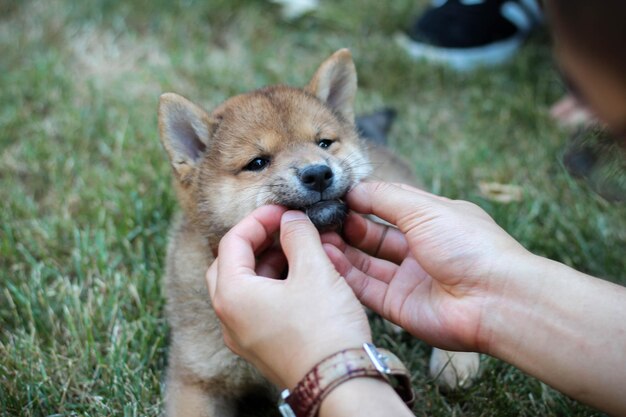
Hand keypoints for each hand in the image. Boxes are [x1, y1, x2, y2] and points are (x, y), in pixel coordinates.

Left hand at [206, 206, 370, 388]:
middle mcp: (229, 318)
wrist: (340, 385)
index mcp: (232, 295)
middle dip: (258, 242)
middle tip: (284, 230)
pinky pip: (258, 307)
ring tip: (300, 251)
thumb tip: (291, 219)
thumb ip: (299, 235)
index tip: (284, 210)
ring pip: (246, 287)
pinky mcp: (263, 347)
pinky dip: (275, 286)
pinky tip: (304, 279)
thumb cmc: (324, 329)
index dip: (259, 219)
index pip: (232, 241)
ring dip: (268, 263)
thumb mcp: (314, 271)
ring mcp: (244, 336)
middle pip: (230, 264)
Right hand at [321, 182, 530, 351]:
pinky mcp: (399, 307)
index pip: (389, 206)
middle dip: (348, 226)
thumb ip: (386, 198)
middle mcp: (419, 250)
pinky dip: (345, 273)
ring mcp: (409, 279)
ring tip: (315, 236)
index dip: (363, 200)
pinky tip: (326, 256)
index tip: (334, 196)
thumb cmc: (469, 246)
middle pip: (374, 236)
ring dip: (341, 249)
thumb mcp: (425, 209)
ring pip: (366, 262)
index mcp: (432, 221)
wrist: (496, 299)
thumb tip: (353, 189)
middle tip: (320, 218)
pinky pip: (366, 288)